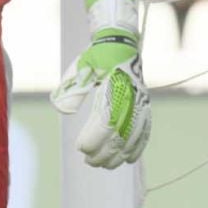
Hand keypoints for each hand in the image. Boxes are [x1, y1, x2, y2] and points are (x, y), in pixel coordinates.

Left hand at [51, 0, 151, 167]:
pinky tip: (128, 159)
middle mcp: (131, 98)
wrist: (120, 42)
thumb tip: (63, 110)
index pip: (105, 121)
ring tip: (103, 165)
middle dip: (104, 152)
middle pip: (120, 134)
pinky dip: (138, 147)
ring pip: (133, 136)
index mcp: (115, 88)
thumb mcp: (81, 67)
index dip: (94, 138)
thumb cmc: (96, 56)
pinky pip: (145, 130)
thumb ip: (73, 88)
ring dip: (119, 154)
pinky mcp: (145, 105)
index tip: (81, 148)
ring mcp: (141, 103)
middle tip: (88, 161)